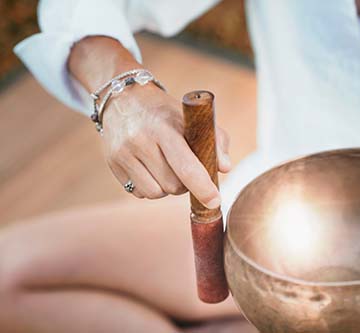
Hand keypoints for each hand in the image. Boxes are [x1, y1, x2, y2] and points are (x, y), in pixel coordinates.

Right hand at [102, 83, 230, 206]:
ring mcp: (123, 154)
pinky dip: (150, 187)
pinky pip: (139, 192)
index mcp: (164, 127)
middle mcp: (140, 140)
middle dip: (185, 184)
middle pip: (173, 185)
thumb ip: (215, 139)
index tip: (214, 201)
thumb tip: (224, 167)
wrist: (123, 98)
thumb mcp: (192, 117)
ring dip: (167, 188)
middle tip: (185, 168)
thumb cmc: (165, 112)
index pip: (186, 166)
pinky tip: (150, 168)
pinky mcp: (113, 164)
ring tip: (167, 167)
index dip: (203, 187)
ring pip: (156, 193)